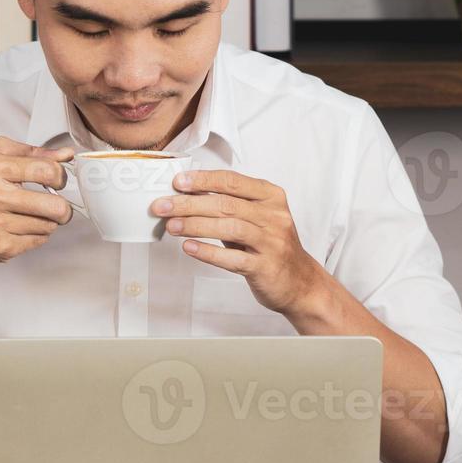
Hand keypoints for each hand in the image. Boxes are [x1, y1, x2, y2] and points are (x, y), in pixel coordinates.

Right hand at [0, 136, 74, 265]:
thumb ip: (30, 152)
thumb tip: (66, 155)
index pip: (48, 172)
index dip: (60, 177)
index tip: (57, 181)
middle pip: (55, 206)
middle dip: (63, 207)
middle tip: (56, 205)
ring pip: (48, 226)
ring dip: (46, 221)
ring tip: (30, 215)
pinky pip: (37, 241)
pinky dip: (35, 234)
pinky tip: (19, 227)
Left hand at [153, 169, 325, 315]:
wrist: (299, 282)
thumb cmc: (270, 245)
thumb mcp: (255, 218)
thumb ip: (228, 204)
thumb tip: (187, 192)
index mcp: (271, 196)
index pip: (232, 181)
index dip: (202, 180)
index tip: (177, 182)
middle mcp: (274, 216)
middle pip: (225, 204)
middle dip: (188, 204)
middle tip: (162, 206)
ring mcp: (272, 242)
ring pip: (228, 228)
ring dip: (195, 225)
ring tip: (171, 226)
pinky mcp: (265, 267)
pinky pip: (232, 258)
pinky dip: (208, 252)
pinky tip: (189, 248)